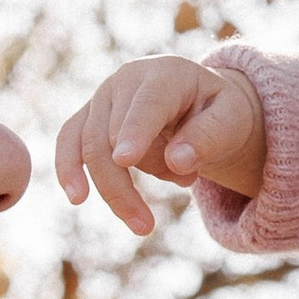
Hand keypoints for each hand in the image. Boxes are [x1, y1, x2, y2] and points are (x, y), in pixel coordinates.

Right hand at [55, 57, 267, 233]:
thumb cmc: (219, 113)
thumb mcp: (230, 120)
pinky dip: (68, 168)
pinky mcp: (88, 116)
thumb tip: (177, 161)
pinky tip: (76, 196)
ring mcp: (103, 97)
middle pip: (115, 134)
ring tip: (141, 225)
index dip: (136, 131)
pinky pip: (69, 141)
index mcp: (166, 74)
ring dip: (114, 188)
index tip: (126, 160)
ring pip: (92, 146)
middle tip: (160, 214)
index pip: (148, 104)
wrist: (202, 104)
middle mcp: (127, 80)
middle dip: (134, 180)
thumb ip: (209, 137)